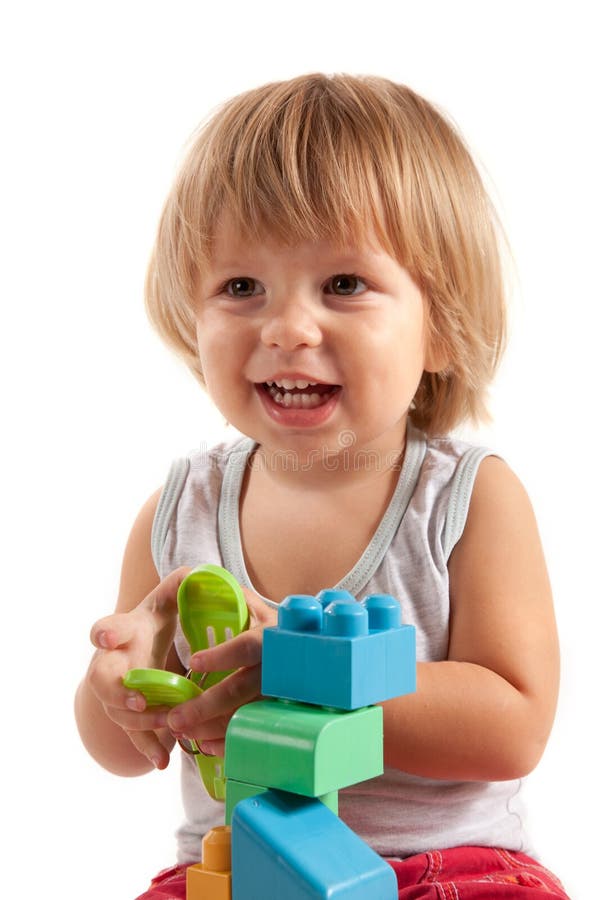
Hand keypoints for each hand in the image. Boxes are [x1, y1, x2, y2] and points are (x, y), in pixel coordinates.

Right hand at [86, 567, 189, 768]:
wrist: (141, 649)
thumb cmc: (157, 620)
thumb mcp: (170, 598)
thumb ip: (182, 584)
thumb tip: (198, 574)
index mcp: (123, 631)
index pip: (106, 628)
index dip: (104, 632)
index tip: (105, 636)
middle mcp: (112, 663)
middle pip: (100, 680)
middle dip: (117, 692)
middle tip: (138, 701)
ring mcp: (117, 693)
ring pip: (119, 713)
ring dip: (143, 723)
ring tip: (169, 727)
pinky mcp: (131, 716)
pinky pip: (134, 737)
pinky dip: (147, 749)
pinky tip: (163, 761)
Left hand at [166, 588, 277, 756]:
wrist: (316, 654)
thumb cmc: (273, 628)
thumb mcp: (256, 608)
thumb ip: (229, 595)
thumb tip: (190, 576)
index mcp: (272, 637)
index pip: (246, 646)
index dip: (221, 655)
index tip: (193, 662)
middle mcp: (279, 668)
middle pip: (241, 689)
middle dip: (205, 706)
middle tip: (173, 717)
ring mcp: (283, 696)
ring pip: (245, 717)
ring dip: (211, 728)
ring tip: (182, 732)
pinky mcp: (282, 717)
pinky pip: (255, 734)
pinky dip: (230, 743)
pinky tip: (206, 745)